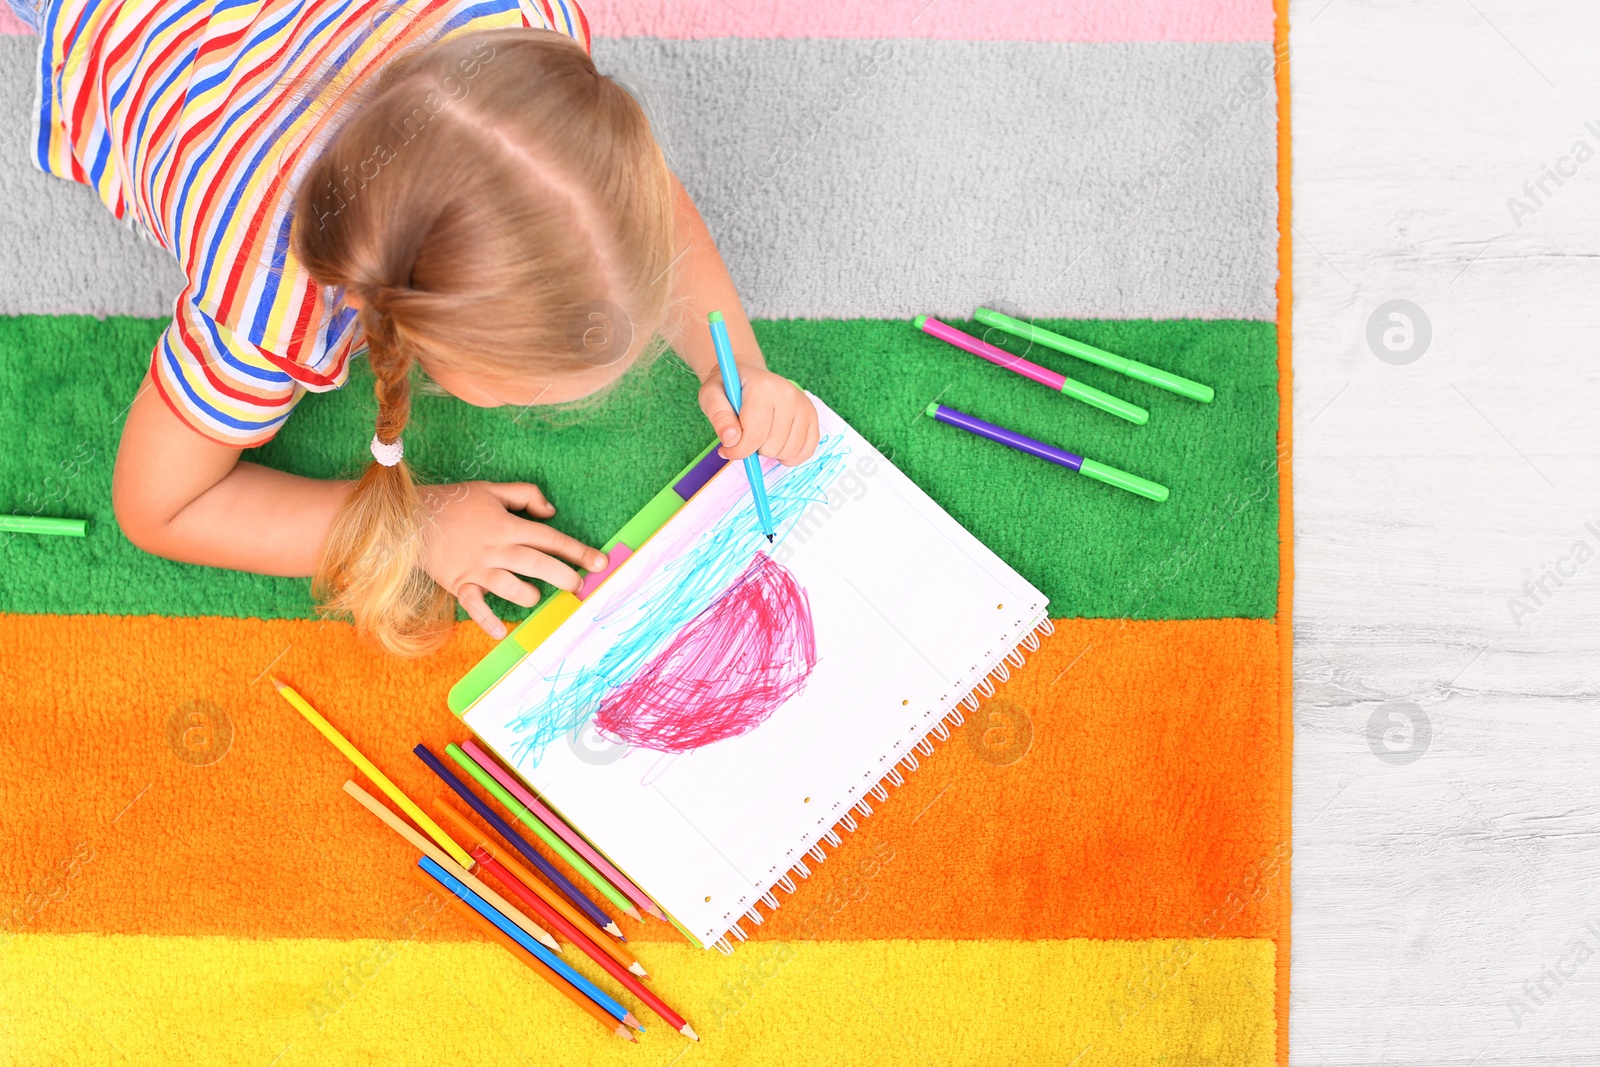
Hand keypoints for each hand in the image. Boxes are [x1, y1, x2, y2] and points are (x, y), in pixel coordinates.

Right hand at [419, 481, 608, 639]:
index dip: (578, 551)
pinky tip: (501, 632)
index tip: (599, 563)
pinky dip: (487, 620)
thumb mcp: (491, 489)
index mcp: (507, 525)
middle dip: (564, 576)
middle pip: (538, 564)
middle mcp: (496, 549)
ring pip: (511, 587)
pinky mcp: (460, 584)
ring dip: (529, 595)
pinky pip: (475, 606)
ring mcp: (478, 569)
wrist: (409, 517)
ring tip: (537, 596)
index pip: (551, 539)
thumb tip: (551, 512)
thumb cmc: (454, 502)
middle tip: (579, 586)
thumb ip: (525, 495)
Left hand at [698, 366, 818, 465]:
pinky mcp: (812, 416)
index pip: (754, 435)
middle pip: (771, 447)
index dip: (737, 451)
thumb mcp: (711, 397)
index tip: (726, 449)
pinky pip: (806, 451)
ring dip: (771, 452)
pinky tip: (777, 445)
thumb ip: (718, 417)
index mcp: (763, 386)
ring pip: (788, 452)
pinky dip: (790, 456)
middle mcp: (789, 394)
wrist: (748, 377)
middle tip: (746, 432)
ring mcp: (804, 405)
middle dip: (754, 449)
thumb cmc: (728, 389)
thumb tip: (731, 440)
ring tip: (761, 435)